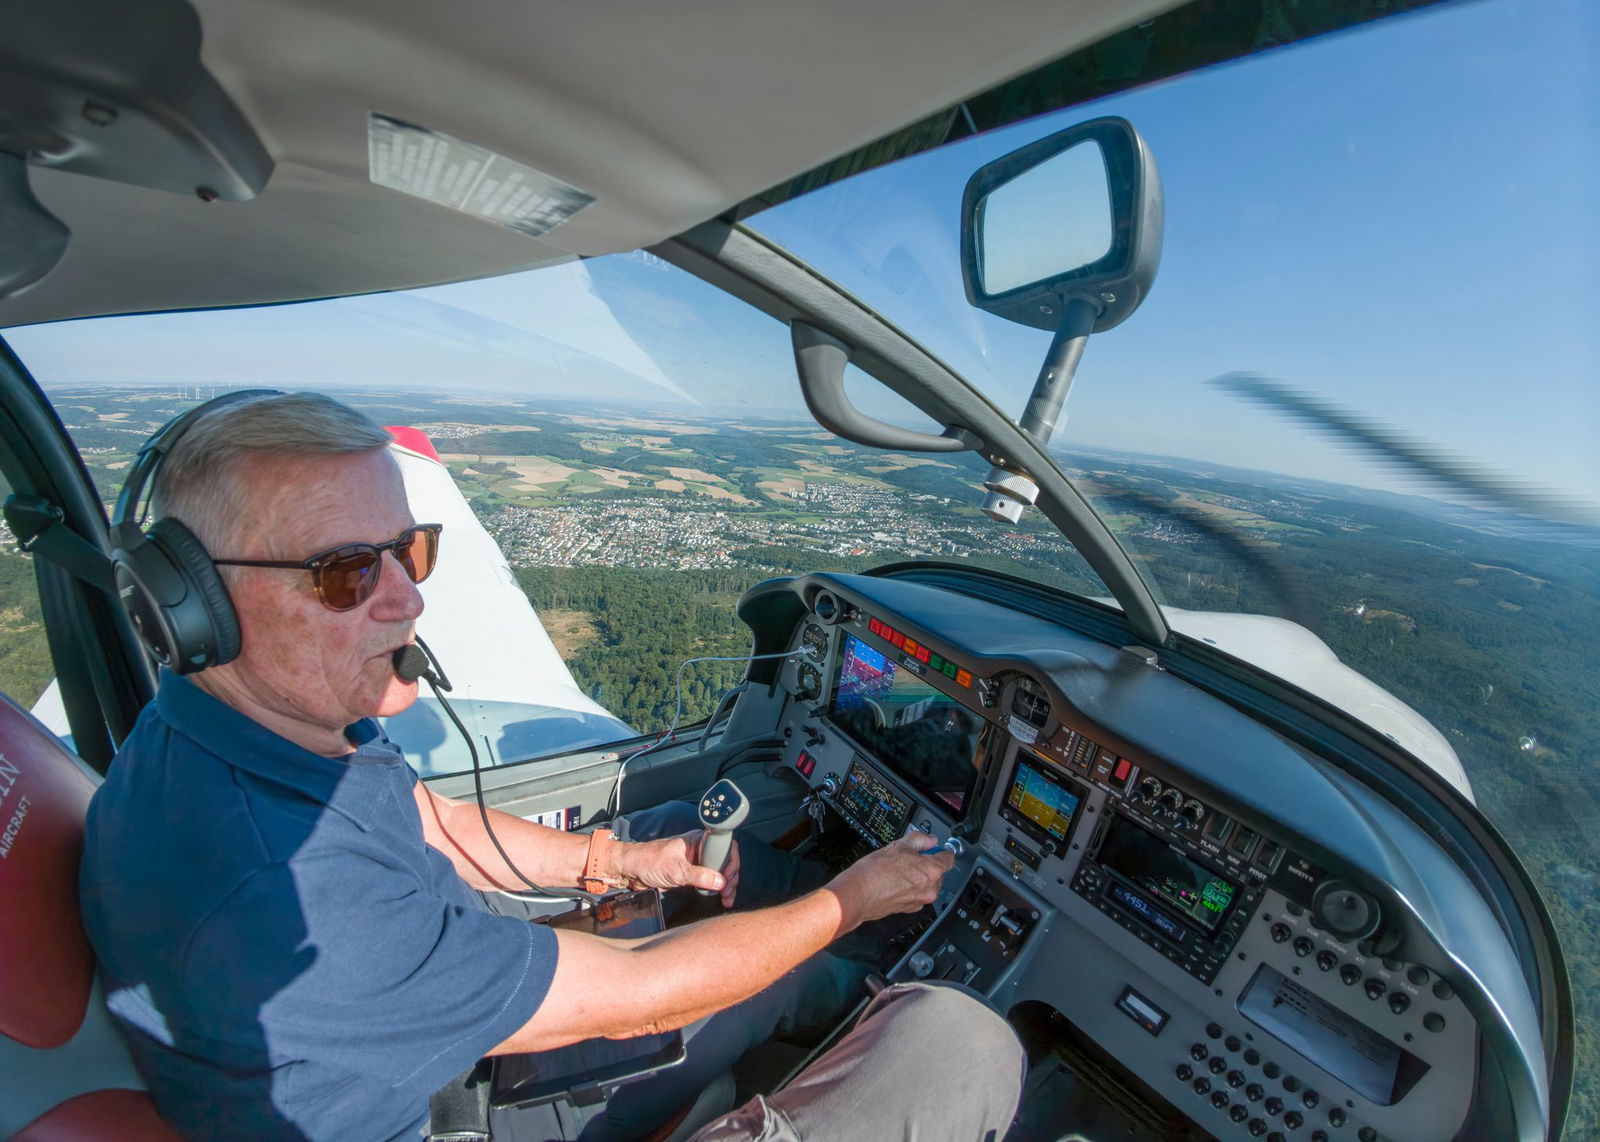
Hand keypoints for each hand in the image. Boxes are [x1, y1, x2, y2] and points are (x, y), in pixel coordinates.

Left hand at [609, 831, 739, 905]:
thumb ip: (699, 875)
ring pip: (719, 872)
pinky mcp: (691, 874)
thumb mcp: (675, 870)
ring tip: (726, 898)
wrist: (630, 871)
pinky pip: (710, 881)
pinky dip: (717, 890)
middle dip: (730, 878)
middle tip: (728, 892)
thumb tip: (720, 881)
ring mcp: (696, 862)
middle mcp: (699, 849)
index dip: (731, 862)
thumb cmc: (648, 861)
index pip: (724, 847)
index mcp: (697, 840)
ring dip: (726, 886)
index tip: (729, 878)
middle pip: (725, 861)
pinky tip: (721, 898)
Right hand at [826, 830, 951, 929]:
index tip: (936, 848)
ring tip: (898, 869)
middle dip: (927, 864)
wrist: (858, 895)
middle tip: (910, 856)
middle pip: (938, 873)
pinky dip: (909, 888)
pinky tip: (894, 881)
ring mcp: (920, 901)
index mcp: (931, 871)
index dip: (941, 850)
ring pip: (926, 884)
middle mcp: (929, 888)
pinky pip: (916, 895)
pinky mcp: (909, 909)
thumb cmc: (874, 872)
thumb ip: (919, 840)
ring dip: (918, 877)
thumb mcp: (898, 845)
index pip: (948, 858)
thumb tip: (930, 840)